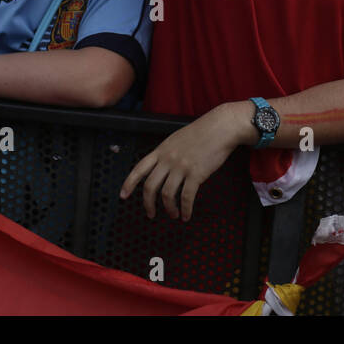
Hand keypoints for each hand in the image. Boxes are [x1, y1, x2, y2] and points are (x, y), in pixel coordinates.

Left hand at [119, 103, 249, 219]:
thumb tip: (162, 169)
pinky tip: (187, 215)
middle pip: (150, 186)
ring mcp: (181, 167)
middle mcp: (168, 159)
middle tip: (150, 214)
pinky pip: (187, 197)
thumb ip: (167, 153)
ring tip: (173, 215)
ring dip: (169, 209)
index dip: (129, 184)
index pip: (139, 168)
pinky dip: (186, 209)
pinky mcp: (196, 174)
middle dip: (148, 204)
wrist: (220, 127)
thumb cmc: (202, 132)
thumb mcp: (177, 139)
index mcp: (161, 150)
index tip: (123, 196)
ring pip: (167, 194)